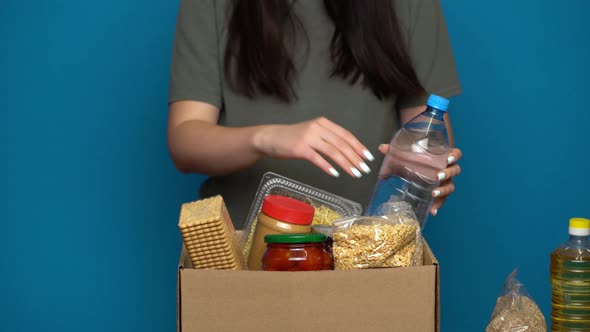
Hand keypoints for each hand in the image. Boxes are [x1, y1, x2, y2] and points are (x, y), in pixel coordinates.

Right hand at [254, 117, 374, 177]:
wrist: (270, 138)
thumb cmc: (292, 138)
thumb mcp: (312, 133)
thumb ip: (328, 138)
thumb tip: (347, 151)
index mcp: (323, 123)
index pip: (346, 135)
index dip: (358, 146)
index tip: (367, 157)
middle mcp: (318, 128)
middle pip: (342, 144)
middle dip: (355, 158)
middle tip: (364, 169)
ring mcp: (309, 137)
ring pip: (333, 151)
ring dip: (346, 164)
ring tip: (355, 174)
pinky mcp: (300, 148)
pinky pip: (318, 158)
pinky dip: (328, 167)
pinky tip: (335, 174)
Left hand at [378, 145, 461, 215]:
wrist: (421, 166)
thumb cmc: (418, 158)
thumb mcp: (408, 153)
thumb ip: (396, 150)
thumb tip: (382, 148)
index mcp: (443, 156)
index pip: (456, 154)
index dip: (454, 156)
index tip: (448, 158)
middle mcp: (447, 169)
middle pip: (455, 171)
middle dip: (448, 173)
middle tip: (439, 175)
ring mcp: (445, 181)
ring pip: (451, 186)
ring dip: (444, 190)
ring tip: (434, 193)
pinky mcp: (440, 191)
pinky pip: (443, 199)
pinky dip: (438, 205)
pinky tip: (433, 211)